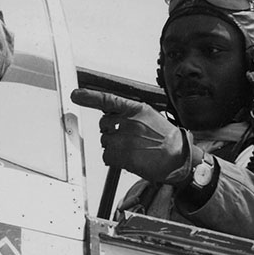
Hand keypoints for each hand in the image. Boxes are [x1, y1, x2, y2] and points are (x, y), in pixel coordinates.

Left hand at [71, 88, 188, 180]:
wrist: (178, 157)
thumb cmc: (166, 138)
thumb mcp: (150, 116)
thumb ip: (130, 113)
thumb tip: (111, 114)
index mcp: (136, 109)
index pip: (107, 100)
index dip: (89, 97)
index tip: (75, 95)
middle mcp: (129, 122)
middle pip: (104, 124)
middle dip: (110, 131)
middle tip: (127, 138)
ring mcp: (126, 139)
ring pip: (105, 142)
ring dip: (113, 146)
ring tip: (132, 149)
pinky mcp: (124, 156)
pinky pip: (107, 156)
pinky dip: (113, 159)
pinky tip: (128, 158)